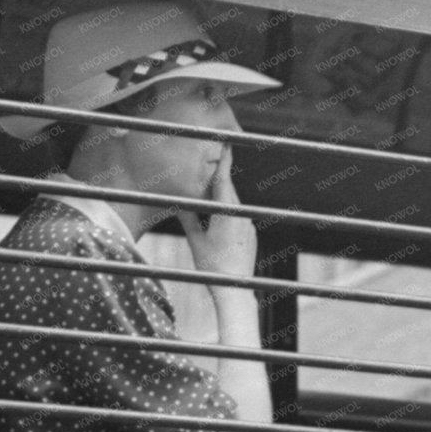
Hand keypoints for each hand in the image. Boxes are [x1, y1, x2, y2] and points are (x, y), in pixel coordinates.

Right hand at [177, 144, 256, 279]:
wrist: (235, 287)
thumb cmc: (212, 265)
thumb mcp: (195, 240)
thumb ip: (188, 218)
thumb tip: (179, 202)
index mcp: (227, 212)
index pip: (223, 180)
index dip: (223, 161)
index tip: (224, 144)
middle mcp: (241, 215)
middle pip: (228, 190)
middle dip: (219, 176)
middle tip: (213, 158)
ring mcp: (248, 225)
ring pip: (233, 204)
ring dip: (221, 196)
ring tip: (209, 189)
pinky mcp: (250, 234)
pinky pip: (238, 216)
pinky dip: (227, 211)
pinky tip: (217, 215)